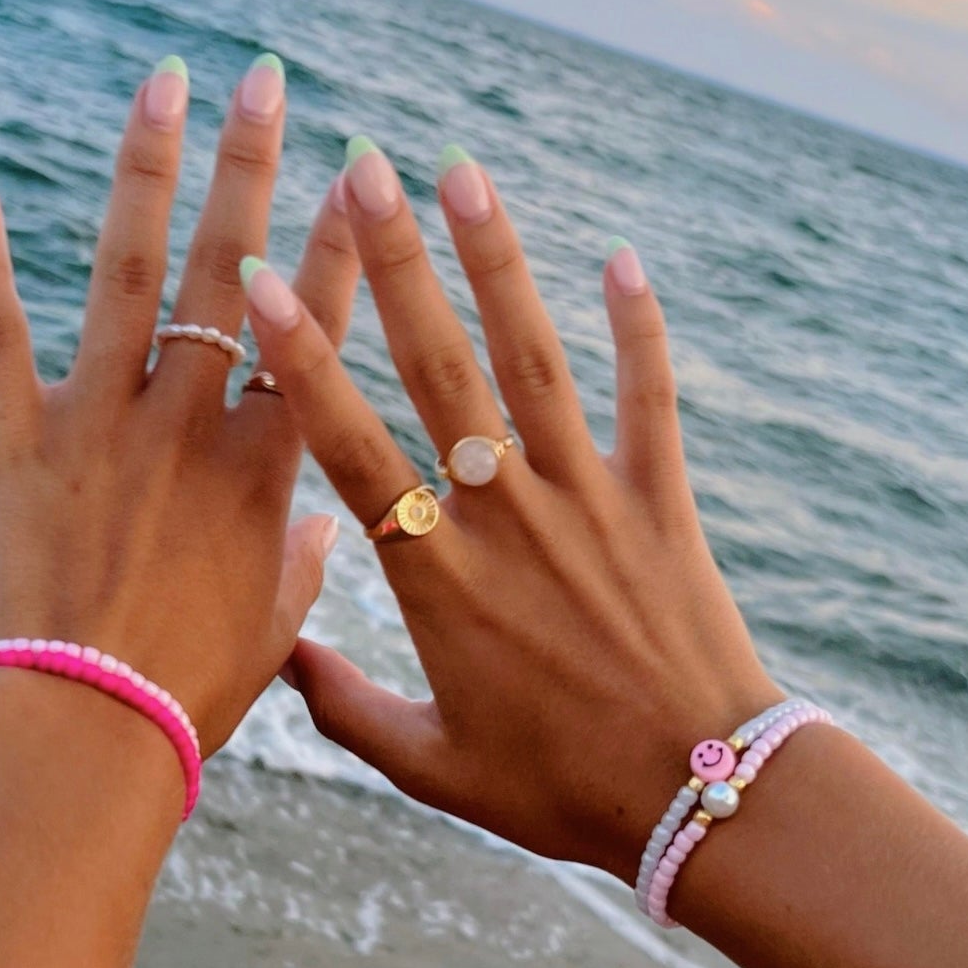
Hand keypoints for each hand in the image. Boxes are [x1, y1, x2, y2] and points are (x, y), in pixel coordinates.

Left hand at [0, 55, 355, 756]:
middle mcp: (188, 421)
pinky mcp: (10, 439)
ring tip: (162, 84)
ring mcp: (98, 421)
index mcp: (261, 466)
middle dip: (251, 165)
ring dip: (146, 169)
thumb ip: (301, 568)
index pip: (313, 330)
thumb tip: (324, 533)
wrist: (77, 737)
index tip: (358, 177)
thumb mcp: (269, 634)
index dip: (339, 246)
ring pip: (127, 271)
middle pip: (229, 268)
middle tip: (263, 79)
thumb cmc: (183, 697)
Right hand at [240, 139, 781, 881]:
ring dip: (499, 263)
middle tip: (363, 169)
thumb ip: (344, 708)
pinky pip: (650, 399)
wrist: (702, 798)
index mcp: (438, 578)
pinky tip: (621, 258)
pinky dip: (639, 329)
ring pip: (536, 362)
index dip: (304, 361)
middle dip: (396, 265)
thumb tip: (275, 656)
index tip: (265, 281)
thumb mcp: (433, 768)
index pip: (353, 448)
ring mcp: (589, 500)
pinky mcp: (660, 500)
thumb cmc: (560, 788)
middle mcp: (507, 518)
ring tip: (464, 173)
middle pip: (440, 371)